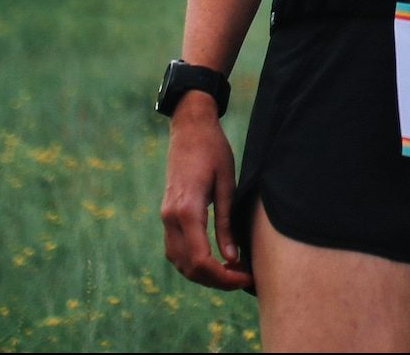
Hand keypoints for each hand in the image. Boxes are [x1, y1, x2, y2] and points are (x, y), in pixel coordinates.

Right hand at [159, 94, 253, 291]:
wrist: (190, 128)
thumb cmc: (213, 151)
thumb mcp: (228, 185)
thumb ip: (226, 224)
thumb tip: (232, 259)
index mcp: (186, 210)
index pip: (201, 259)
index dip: (223, 277)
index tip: (245, 278)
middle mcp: (170, 217)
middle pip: (189, 266)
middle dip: (216, 281)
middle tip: (243, 279)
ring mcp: (165, 217)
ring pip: (179, 262)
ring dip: (203, 274)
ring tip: (232, 272)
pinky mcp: (167, 214)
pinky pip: (176, 249)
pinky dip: (193, 262)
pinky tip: (216, 261)